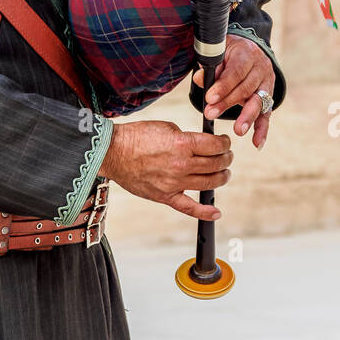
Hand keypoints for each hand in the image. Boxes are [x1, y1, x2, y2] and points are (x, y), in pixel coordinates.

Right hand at [102, 119, 231, 221]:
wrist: (113, 152)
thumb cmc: (136, 136)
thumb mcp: (166, 127)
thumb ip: (186, 137)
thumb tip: (201, 144)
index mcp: (182, 144)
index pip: (216, 145)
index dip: (225, 143)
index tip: (225, 142)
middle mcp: (181, 165)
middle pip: (216, 164)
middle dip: (226, 158)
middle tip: (227, 156)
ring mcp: (174, 183)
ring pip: (209, 184)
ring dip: (222, 177)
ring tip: (223, 172)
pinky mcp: (165, 196)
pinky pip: (189, 208)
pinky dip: (205, 212)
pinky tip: (216, 212)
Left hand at [191, 36, 274, 149]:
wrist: (248, 49)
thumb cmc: (228, 53)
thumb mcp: (218, 52)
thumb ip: (210, 67)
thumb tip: (200, 79)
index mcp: (247, 53)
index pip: (236, 71)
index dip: (223, 85)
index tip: (209, 98)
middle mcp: (260, 67)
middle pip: (246, 88)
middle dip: (227, 103)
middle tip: (210, 114)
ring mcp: (267, 83)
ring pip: (258, 102)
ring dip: (248, 117)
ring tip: (238, 131)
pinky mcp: (269, 97)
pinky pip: (266, 114)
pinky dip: (262, 129)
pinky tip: (257, 143)